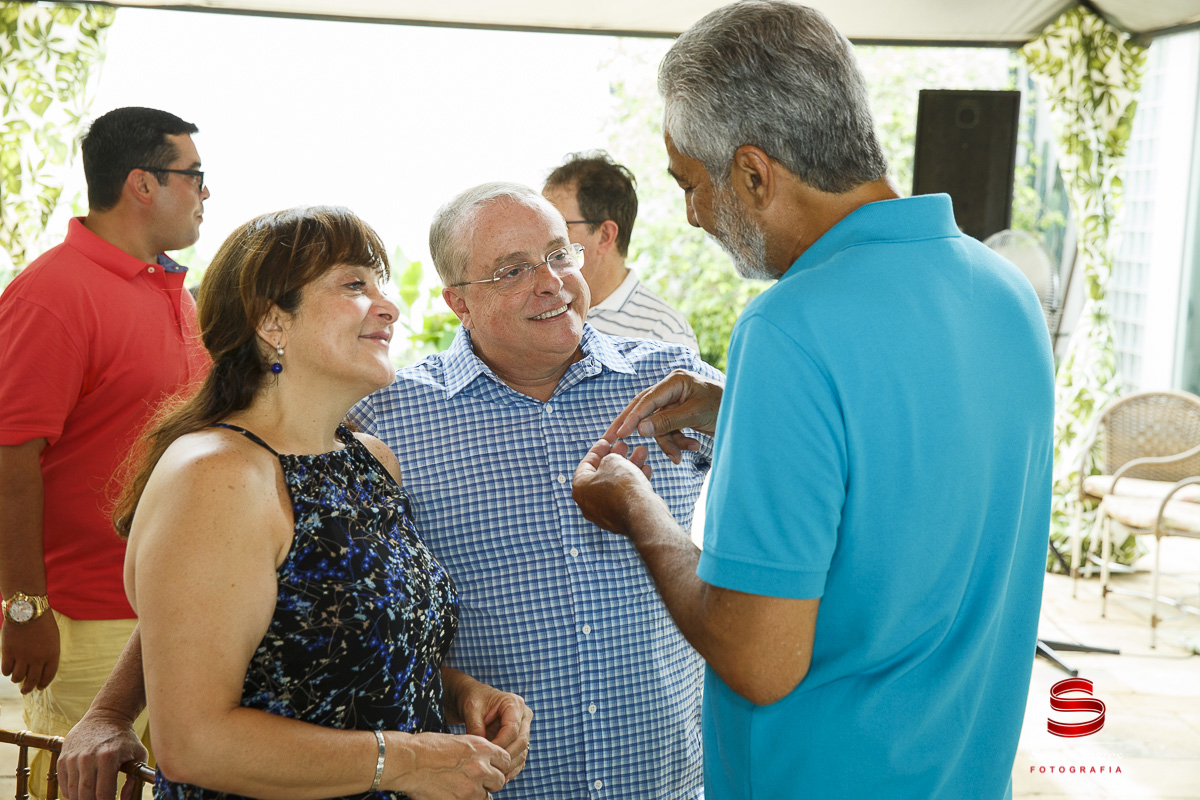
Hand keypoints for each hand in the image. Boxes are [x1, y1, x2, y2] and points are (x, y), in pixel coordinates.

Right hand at [1, 612, 59, 692]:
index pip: (48, 675)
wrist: (28, 609)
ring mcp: (22, 656)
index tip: (39, 687)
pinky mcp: (8, 652)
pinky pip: (6, 670)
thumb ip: (48, 653)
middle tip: (25, 691)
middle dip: (28, 688)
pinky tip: (8, 670)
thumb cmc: (42, 622)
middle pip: (32, 680)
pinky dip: (6, 672)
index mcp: (52, 654)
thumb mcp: (53, 638)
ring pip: (17, 677)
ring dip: (16, 679)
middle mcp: (38, 658)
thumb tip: (40, 668)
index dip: (43, 683)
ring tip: (16, 678)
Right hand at [58, 708, 146, 799]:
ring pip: (73, 793)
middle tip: (101, 799)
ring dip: (82, 799)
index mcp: (108, 757)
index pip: (103, 794)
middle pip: (86, 796)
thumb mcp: (138, 755)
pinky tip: (83, 791)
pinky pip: (64, 785)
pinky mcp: (63, 758)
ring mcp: (73, 758)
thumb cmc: (125, 738)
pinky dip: (72, 793)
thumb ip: (134, 780)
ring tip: (93, 796)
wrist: (106, 716)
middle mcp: (88, 757)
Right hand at [394, 732, 510, 799]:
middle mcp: (480, 767)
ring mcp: (471, 786)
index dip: (499, 766)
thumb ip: (476, 753)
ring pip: (487, 795)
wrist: (408, 760)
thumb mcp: (459, 741)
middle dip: (491, 782)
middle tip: (478, 781)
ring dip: (478, 793)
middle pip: (499, 780)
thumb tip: (486, 763)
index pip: (505, 760)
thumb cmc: (427, 747)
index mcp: (481, 748)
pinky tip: (455, 793)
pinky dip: (467, 799)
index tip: (492, 769)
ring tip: (463, 787)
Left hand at [445, 672, 531, 781]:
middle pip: (521, 741)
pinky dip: (512, 768)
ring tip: (495, 778)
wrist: (474, 700)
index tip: (486, 756)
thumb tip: (480, 751)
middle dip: (506, 758)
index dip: (500, 745)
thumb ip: (476, 728)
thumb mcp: (471, 710)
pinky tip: (500, 778)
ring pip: (523, 751)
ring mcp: (524, 728)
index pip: (512, 730)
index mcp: (514, 703)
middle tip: (491, 770)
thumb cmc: (473, 700)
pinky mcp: (520, 739)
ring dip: (510, 766)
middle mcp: (524, 715)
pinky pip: (520, 756)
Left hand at [572, 439, 659, 536]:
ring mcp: (606, 513)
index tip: (607, 441)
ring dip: (629, 467)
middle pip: (603, 474)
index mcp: (580, 489)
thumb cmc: (623, 485)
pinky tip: (646, 469)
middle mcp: (589, 503)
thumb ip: (608, 458)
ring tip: (641, 452)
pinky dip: (635, 483)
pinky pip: (627, 496)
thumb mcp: (612, 460)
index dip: (597, 450)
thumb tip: (612, 463)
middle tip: (625, 446)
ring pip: (618, 485)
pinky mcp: (622, 518)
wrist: (641, 514)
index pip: (586, 464)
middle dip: (616, 457)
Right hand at [603, 370, 722, 462]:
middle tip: (610, 440)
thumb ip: (667, 421)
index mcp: (675, 381)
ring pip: (658, 425)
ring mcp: (676, 402)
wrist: (746, 415)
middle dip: (634, 427)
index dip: (632, 417)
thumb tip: (640, 429)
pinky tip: (691, 448)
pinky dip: (677, 443)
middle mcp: (672, 389)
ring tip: (682, 454)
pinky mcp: (680, 415)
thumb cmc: (725, 408)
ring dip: (669, 442)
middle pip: (644, 409)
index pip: (647, 400)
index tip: (620, 434)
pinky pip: (669, 430)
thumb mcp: (695, 415)